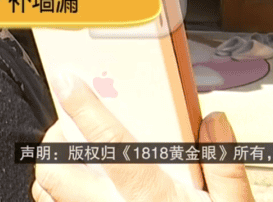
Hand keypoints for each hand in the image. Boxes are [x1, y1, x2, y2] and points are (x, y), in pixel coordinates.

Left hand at [32, 73, 254, 201]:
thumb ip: (225, 165)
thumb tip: (213, 119)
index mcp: (154, 199)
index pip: (111, 145)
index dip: (85, 108)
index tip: (69, 81)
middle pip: (59, 167)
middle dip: (56, 140)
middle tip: (70, 127)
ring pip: (47, 191)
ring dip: (51, 168)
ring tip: (70, 156)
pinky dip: (54, 197)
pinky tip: (73, 190)